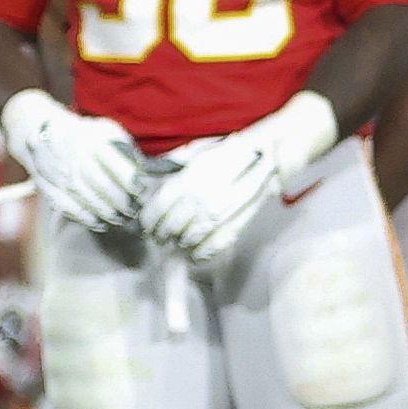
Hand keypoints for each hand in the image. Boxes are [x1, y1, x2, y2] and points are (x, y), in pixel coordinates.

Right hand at [0, 89, 147, 233]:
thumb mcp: (109, 133)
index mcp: (93, 140)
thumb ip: (128, 152)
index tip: (142, 192)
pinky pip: (71, 210)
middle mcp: (75, 157)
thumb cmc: (87, 136)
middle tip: (135, 211)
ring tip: (122, 219)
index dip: (134, 183)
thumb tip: (151, 176)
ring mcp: (59, 174)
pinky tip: (102, 223)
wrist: (43, 132)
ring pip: (88, 201)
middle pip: (104, 187)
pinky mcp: (49, 189)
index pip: (118, 167)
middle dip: (123, 203)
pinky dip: (88, 220)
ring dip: (109, 214)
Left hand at [140, 95, 336, 266]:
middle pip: (170, 228)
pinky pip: (212, 248)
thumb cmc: (223, 153)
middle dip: (161, 235)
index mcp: (186, 182)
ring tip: (175, 242)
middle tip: (159, 236)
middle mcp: (199, 201)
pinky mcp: (235, 226)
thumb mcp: (192, 153)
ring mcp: (218, 216)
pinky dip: (200, 255)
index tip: (147, 225)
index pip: (156, 210)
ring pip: (189, 239)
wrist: (264, 158)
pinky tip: (193, 254)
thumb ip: (168, 167)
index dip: (148, 222)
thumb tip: (144, 180)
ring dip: (179, 244)